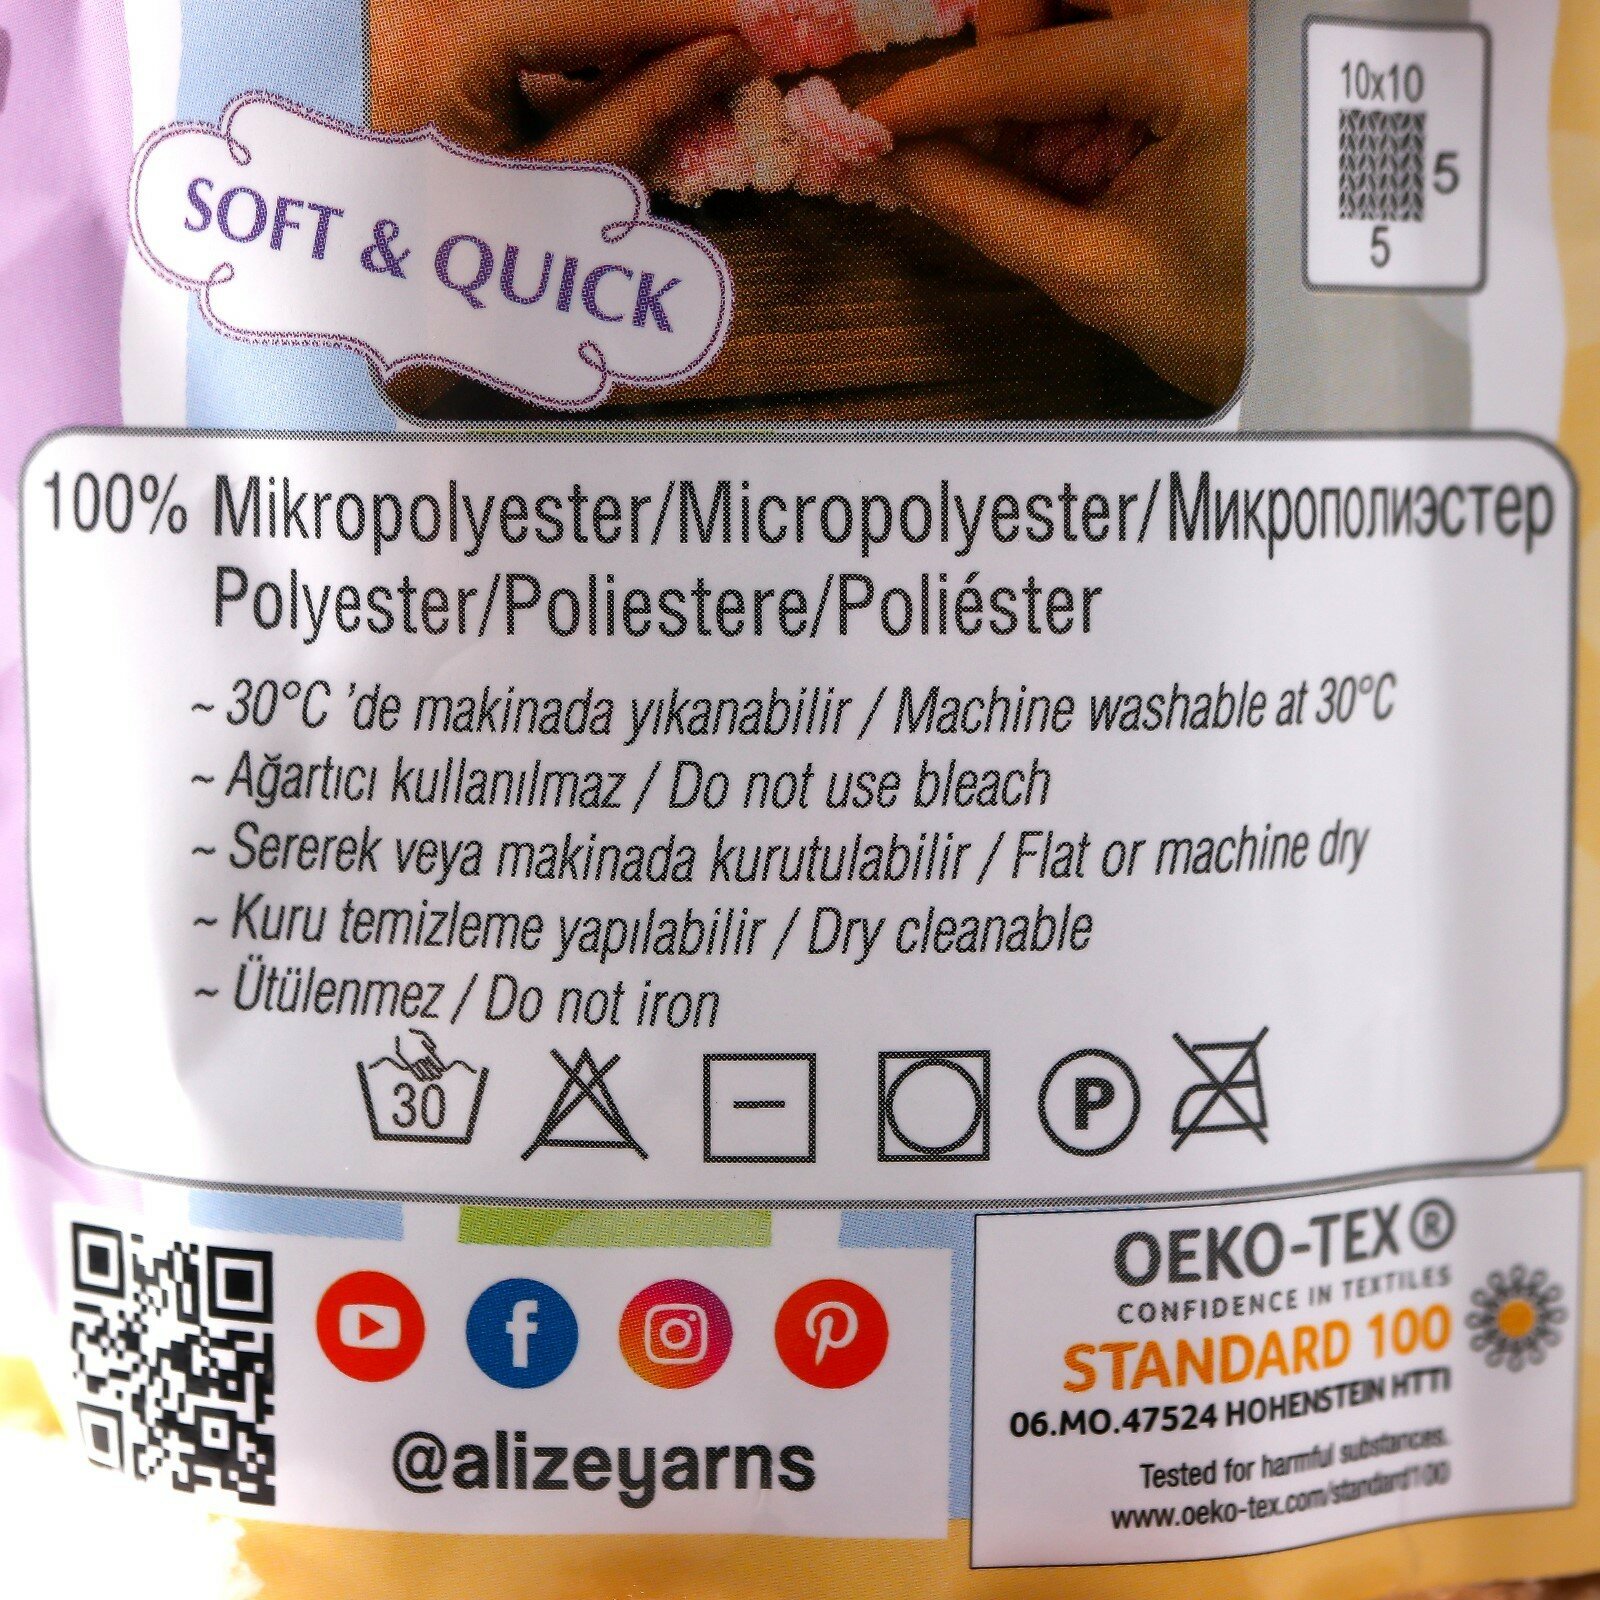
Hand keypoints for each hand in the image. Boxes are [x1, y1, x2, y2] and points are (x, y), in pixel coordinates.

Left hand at [369, 0, 756, 411]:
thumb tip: (727, 53)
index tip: (752, 23)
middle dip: (660, 16)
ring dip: (633, 31)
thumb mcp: (564, 188)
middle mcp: (429, 9)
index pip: (593, 6)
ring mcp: (431, 20)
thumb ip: (646, 110)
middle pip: (579, 0)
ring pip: (558, 9)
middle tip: (736, 36)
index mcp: (450, 41)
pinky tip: (652, 60)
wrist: (395, 303)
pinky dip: (596, 43)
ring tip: (705, 52)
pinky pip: (536, 27)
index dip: (680, 12)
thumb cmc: (466, 264)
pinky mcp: (442, 40)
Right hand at [858, 0, 1246, 405]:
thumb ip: (985, 210)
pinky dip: (1099, 48)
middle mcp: (1236, 12)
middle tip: (993, 105)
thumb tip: (899, 164)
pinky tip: (1095, 124)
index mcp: (1203, 67)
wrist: (1331, 343)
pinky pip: (1151, 13)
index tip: (877, 119)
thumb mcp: (1094, 273)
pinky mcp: (1248, 38)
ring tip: (1047, 124)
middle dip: (1014, 22)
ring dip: (1054, 30)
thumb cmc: (1230, 321)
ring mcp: (1249, 19)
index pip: (1033, 63)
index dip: (940, 95)